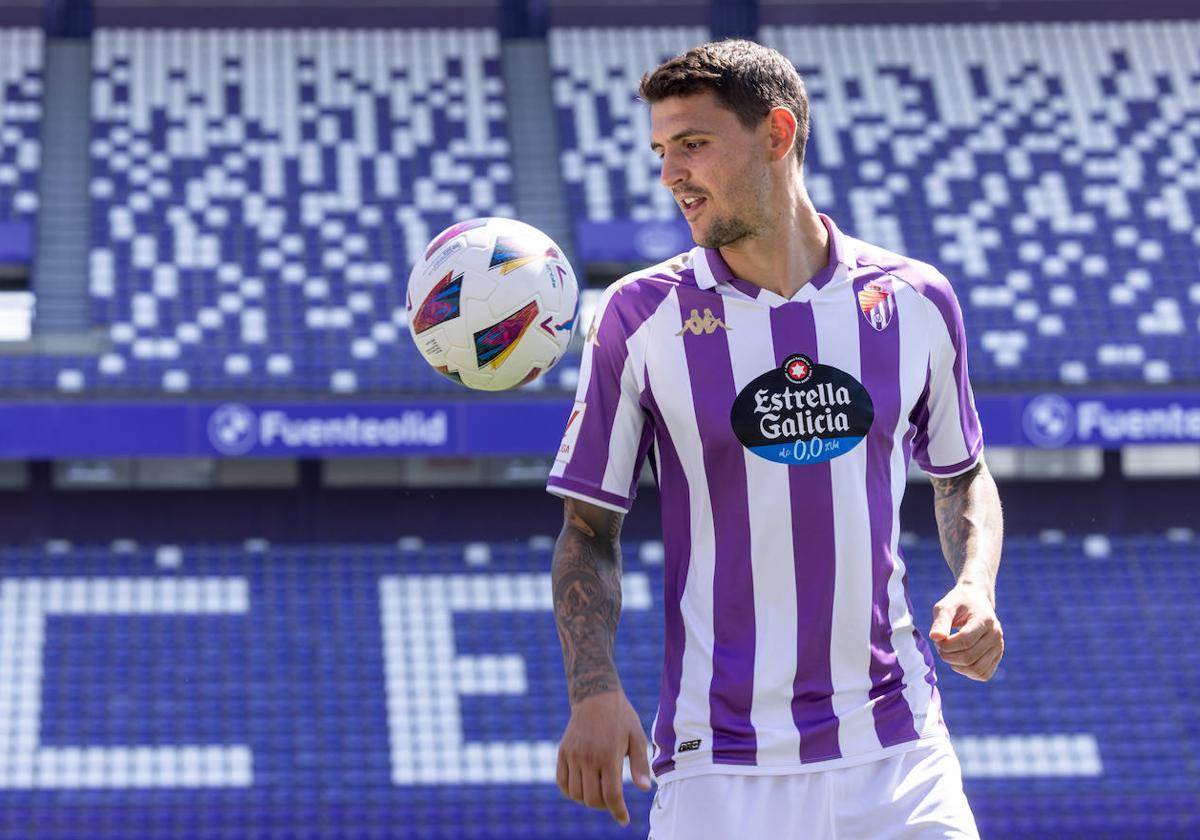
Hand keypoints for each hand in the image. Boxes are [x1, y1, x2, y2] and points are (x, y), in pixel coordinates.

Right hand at [556, 690, 652, 825]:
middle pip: (592, 799)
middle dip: (605, 806)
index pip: (611, 795)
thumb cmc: (621, 717)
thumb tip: (644, 789)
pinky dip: (571, 791)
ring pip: (576, 794)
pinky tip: (582, 788)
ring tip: (599, 793)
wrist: (595, 697)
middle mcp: (588, 758)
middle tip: (612, 801)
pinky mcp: (563, 752)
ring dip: (588, 800)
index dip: (618, 812)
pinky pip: (562, 782)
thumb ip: (640, 765)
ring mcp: (573, 755)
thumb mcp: (637, 737)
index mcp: (609, 755)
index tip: (624, 820)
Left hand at [929, 583, 1003, 680]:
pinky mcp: (997, 656)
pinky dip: (967, 672)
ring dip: (957, 666)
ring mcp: (999, 647)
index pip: (965, 641)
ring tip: (948, 653)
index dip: (946, 645)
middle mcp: (995, 635)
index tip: (937, 639)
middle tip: (940, 646)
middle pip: (969, 658)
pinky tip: (958, 660)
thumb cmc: (957, 604)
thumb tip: (935, 637)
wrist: (976, 601)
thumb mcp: (945, 607)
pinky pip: (983, 674)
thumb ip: (940, 622)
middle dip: (948, 656)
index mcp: (985, 620)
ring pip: (977, 670)